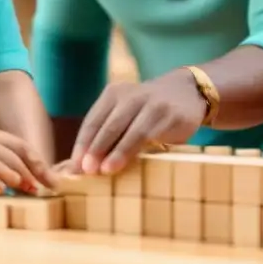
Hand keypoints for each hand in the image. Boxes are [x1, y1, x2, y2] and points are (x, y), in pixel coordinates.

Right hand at [0, 131, 50, 194]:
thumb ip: (15, 163)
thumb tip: (37, 183)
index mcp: (2, 137)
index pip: (25, 148)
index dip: (37, 163)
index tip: (48, 178)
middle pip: (15, 159)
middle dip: (28, 175)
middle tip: (35, 188)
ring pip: (2, 168)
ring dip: (15, 180)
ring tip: (22, 189)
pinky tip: (1, 191)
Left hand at [71, 73, 206, 174]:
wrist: (188, 93)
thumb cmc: (148, 111)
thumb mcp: (126, 114)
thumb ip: (106, 134)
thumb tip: (76, 167)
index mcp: (114, 93)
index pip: (92, 121)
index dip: (82, 144)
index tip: (74, 167)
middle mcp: (131, 95)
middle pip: (108, 125)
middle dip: (95, 149)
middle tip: (85, 170)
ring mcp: (152, 103)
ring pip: (129, 130)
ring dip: (116, 152)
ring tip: (104, 170)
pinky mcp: (170, 115)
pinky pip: (150, 134)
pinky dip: (136, 149)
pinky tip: (131, 162)